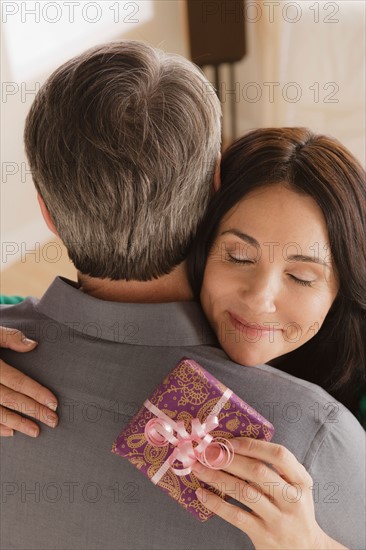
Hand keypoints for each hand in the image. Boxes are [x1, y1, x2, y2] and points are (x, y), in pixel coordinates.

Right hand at [0, 327, 57, 436]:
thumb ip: (10, 337)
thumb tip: (33, 345)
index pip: (17, 381)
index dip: (36, 393)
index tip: (53, 403)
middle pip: (10, 399)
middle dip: (32, 411)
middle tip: (53, 421)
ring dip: (16, 423)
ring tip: (35, 431)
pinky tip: (10, 432)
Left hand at [191, 437, 347, 549]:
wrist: (306, 549)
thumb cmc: (294, 508)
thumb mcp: (296, 485)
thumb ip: (277, 466)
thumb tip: (238, 444)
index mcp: (301, 480)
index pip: (279, 455)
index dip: (253, 446)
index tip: (230, 442)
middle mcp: (291, 498)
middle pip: (258, 472)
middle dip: (229, 459)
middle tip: (207, 452)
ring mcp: (277, 518)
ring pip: (244, 492)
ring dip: (217, 477)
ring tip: (198, 468)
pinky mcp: (263, 534)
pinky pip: (236, 516)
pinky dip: (216, 503)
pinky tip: (201, 493)